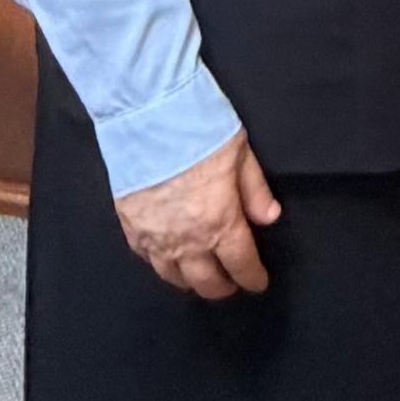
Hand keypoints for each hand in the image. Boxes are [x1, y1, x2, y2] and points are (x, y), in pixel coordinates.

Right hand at [116, 131, 281, 297]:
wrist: (145, 113)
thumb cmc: (197, 128)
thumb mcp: (240, 153)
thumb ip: (255, 191)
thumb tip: (269, 218)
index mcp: (220, 223)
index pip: (241, 265)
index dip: (253, 278)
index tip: (258, 281)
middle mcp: (187, 240)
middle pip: (207, 283)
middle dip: (223, 287)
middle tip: (231, 282)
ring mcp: (154, 237)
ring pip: (174, 278)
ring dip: (191, 281)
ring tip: (201, 276)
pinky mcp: (129, 226)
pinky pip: (146, 258)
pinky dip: (161, 264)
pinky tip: (168, 259)